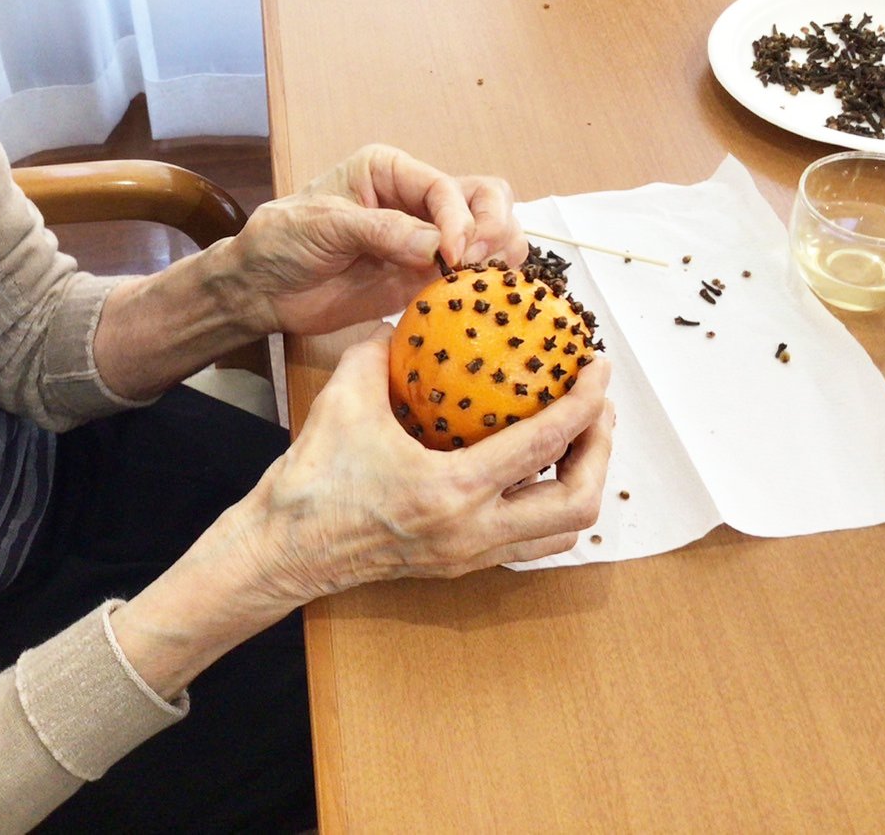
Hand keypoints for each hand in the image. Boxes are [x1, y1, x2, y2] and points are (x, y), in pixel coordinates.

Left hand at [228, 144, 525, 336]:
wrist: (261, 289)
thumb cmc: (282, 241)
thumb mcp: (324, 225)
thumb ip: (380, 231)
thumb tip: (437, 248)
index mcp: (392, 171)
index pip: (447, 187)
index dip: (460, 220)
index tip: (453, 255)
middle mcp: (417, 201)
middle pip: (485, 200)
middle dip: (492, 229)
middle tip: (474, 266)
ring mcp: (425, 241)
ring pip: (490, 237)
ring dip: (497, 257)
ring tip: (480, 285)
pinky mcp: (423, 279)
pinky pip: (469, 280)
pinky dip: (482, 289)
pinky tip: (477, 304)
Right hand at [243, 327, 612, 605]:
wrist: (284, 550)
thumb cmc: (310, 482)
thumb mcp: (343, 401)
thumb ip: (377, 353)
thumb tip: (404, 321)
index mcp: (450, 491)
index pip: (543, 444)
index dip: (583, 402)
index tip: (598, 368)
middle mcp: (471, 532)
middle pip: (577, 503)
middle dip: (601, 451)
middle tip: (596, 408)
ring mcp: (469, 555)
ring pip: (561, 532)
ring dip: (582, 484)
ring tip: (577, 440)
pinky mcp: (460, 564)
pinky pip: (529, 539)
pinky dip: (548, 504)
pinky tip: (534, 470)